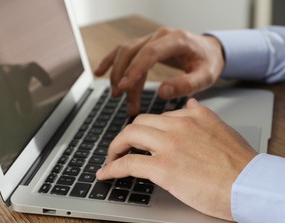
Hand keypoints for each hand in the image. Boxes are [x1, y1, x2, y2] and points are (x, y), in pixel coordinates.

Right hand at [94, 27, 224, 114]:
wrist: (208, 51)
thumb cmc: (207, 62)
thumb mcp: (205, 76)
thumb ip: (186, 85)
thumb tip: (162, 92)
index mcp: (175, 39)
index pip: (149, 53)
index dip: (134, 70)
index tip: (124, 88)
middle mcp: (159, 36)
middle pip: (131, 53)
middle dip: (123, 78)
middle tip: (122, 100)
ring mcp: (150, 39)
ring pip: (124, 54)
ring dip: (117, 75)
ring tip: (117, 97)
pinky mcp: (144, 45)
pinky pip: (122, 51)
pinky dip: (110, 62)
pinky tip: (99, 73)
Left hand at [96, 99, 256, 220]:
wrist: (250, 185)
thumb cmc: (240, 164)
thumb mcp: (222, 129)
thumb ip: (202, 116)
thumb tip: (191, 104)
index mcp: (191, 116)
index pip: (157, 117)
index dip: (144, 130)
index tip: (139, 140)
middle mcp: (177, 126)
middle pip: (138, 123)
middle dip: (124, 136)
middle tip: (120, 148)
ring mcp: (169, 145)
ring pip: (129, 136)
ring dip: (115, 148)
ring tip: (111, 159)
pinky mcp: (163, 167)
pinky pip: (128, 163)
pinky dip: (112, 168)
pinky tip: (105, 174)